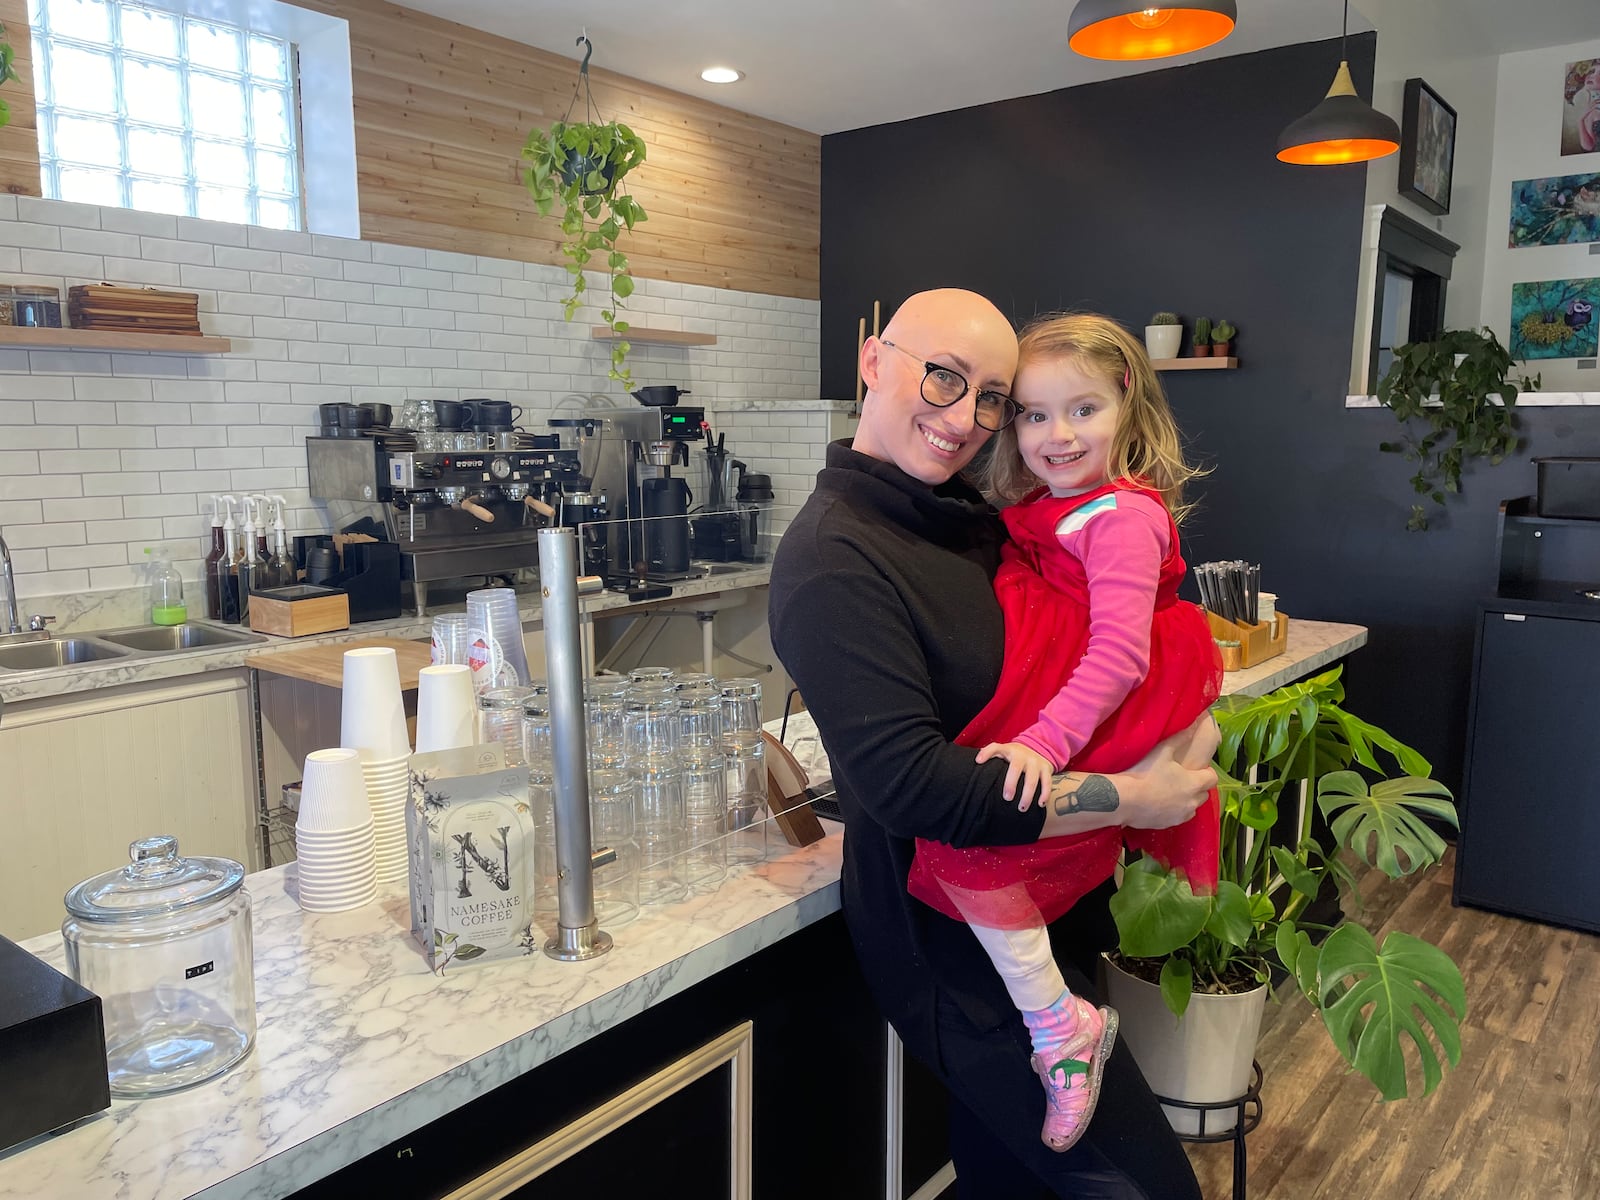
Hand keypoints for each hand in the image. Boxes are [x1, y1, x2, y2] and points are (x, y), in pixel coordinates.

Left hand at [976, 741, 1057, 811]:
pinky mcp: (1046, 769)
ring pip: (1032, 780)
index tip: (978, 761)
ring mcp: (1035, 762)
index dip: (986, 753)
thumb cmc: (1014, 755)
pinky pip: (1047, 783)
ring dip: (1027, 795)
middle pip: (1015, 770)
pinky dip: (1045, 794)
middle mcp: (1023, 756)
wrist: (1038, 748)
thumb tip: (977, 761)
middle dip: (1010, 785)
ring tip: (1021, 808)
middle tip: (1007, 799)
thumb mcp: (1003, 750)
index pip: (995, 748)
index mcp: (1009, 750)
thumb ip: (990, 754)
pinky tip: (1040, 804)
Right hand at [1118, 713, 1217, 830]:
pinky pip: (1178, 817)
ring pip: (1192, 808)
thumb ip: (1179, 739)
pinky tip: (1160, 804)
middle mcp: (1192, 802)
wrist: (1125, 800)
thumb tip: (1193, 726)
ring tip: (1172, 793)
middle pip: (1204, 794)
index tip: (1197, 768)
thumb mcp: (1162, 751)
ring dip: (1187, 801)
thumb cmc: (1145, 773)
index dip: (1207, 772)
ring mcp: (1181, 816)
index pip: (1212, 778)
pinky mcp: (1168, 825)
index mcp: (1194, 783)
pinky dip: (1174, 811)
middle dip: (1197, 787)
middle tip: (1183, 779)